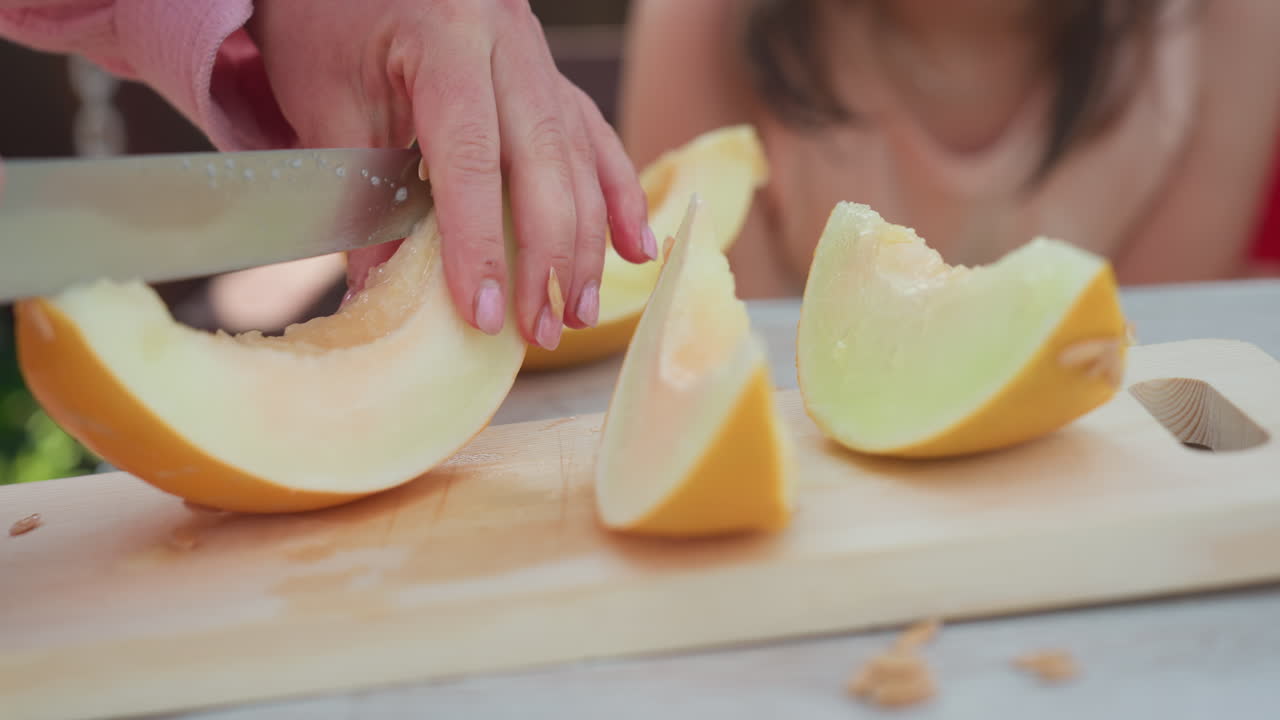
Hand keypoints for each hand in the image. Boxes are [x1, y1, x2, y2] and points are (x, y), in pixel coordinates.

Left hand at [247, 0, 656, 349]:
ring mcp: (538, 56)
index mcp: (444, 37)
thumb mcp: (327, 103)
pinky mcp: (550, 75)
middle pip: (545, 161)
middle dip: (549, 255)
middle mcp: (507, 41)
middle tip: (543, 329)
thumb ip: (359, 199)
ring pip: (579, 156)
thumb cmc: (327, 21)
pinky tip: (634, 248)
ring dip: (587, 241)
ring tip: (578, 311)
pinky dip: (617, 196)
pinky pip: (594, 138)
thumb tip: (379, 298)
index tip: (485, 312)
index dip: (480, 243)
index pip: (471, 157)